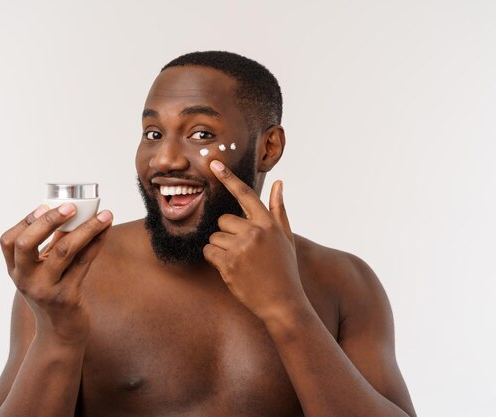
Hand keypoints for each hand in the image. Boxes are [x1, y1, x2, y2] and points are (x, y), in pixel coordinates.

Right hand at [0, 204, 112, 344]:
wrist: (61, 333)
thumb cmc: (53, 294)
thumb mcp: (43, 272)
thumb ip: (50, 246)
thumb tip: (70, 214)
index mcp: (15, 271)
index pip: (9, 241)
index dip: (26, 221)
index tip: (45, 206)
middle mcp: (25, 280)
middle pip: (26, 244)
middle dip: (48, 221)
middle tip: (71, 207)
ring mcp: (45, 289)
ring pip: (64, 252)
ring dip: (86, 229)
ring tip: (104, 215)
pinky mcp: (67, 297)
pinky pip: (84, 263)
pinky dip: (97, 243)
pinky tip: (106, 231)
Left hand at [203, 160, 307, 320]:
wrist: (283, 302)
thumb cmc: (284, 269)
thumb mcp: (286, 238)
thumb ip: (278, 210)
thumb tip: (278, 183)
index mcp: (268, 223)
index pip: (245, 194)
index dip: (228, 177)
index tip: (214, 163)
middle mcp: (255, 232)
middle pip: (224, 220)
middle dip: (228, 233)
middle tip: (244, 251)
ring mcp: (241, 248)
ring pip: (214, 237)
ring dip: (221, 249)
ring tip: (240, 263)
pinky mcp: (229, 264)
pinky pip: (209, 252)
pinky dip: (215, 260)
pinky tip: (231, 269)